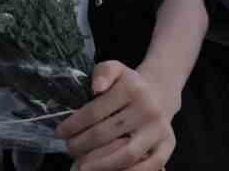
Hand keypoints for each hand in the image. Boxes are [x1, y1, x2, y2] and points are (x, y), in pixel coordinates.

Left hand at [55, 60, 178, 170]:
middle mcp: (147, 109)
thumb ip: (103, 73)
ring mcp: (159, 129)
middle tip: (69, 149)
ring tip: (82, 166)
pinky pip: (148, 167)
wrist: (159, 93)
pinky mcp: (168, 145)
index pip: (96, 111)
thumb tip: (96, 88)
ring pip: (126, 154)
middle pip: (107, 134)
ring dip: (100, 164)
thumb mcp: (115, 68)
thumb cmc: (129, 83)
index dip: (74, 125)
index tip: (60, 133)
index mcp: (132, 89)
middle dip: (82, 145)